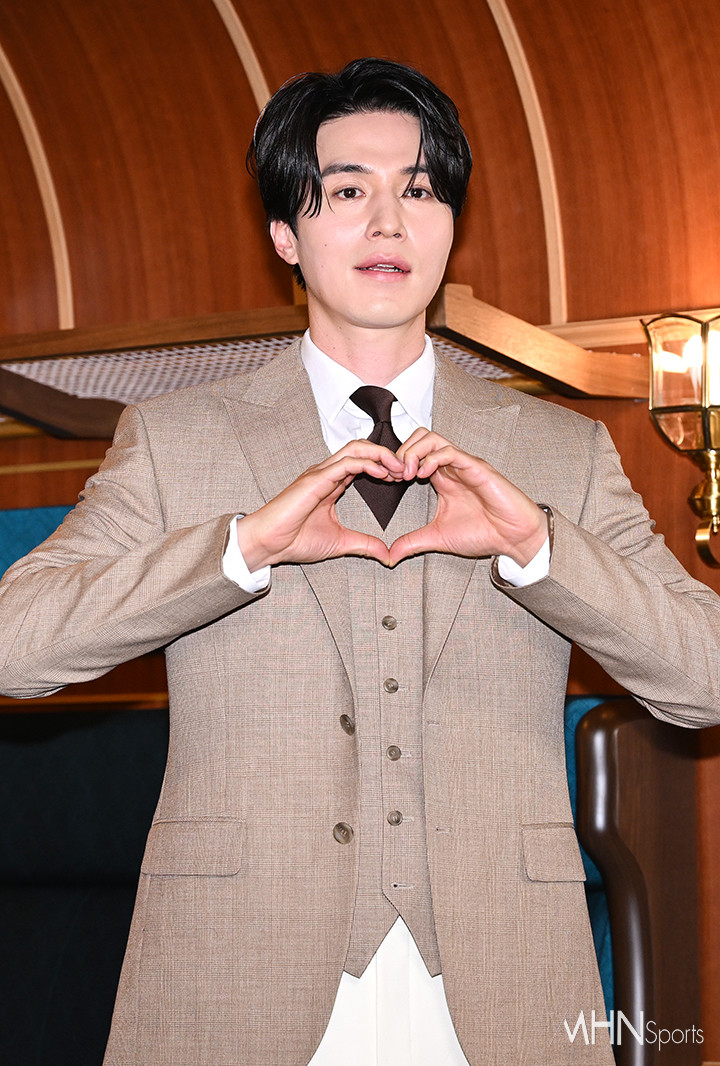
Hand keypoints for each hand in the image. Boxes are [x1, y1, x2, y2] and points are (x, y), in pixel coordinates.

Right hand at [236, 440, 404, 569]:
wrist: (269, 544)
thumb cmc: (294, 540)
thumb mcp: (340, 542)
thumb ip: (364, 544)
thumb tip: (386, 554)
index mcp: (331, 483)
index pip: (363, 463)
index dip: (385, 466)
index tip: (403, 479)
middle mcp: (327, 473)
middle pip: (362, 449)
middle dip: (387, 455)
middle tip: (407, 469)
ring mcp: (321, 473)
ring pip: (356, 449)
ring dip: (381, 455)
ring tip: (400, 467)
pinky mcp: (316, 478)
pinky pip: (347, 462)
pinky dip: (368, 463)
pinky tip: (383, 473)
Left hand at [388, 429, 548, 566]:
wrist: (513, 539)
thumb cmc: (483, 533)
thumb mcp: (437, 538)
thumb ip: (412, 543)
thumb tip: (389, 556)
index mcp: (441, 478)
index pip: (413, 454)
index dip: (395, 463)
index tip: (386, 481)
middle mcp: (451, 467)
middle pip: (420, 437)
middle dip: (401, 451)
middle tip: (394, 474)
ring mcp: (464, 464)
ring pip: (432, 438)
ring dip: (413, 452)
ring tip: (406, 473)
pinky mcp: (477, 468)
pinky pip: (450, 452)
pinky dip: (432, 458)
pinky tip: (423, 475)